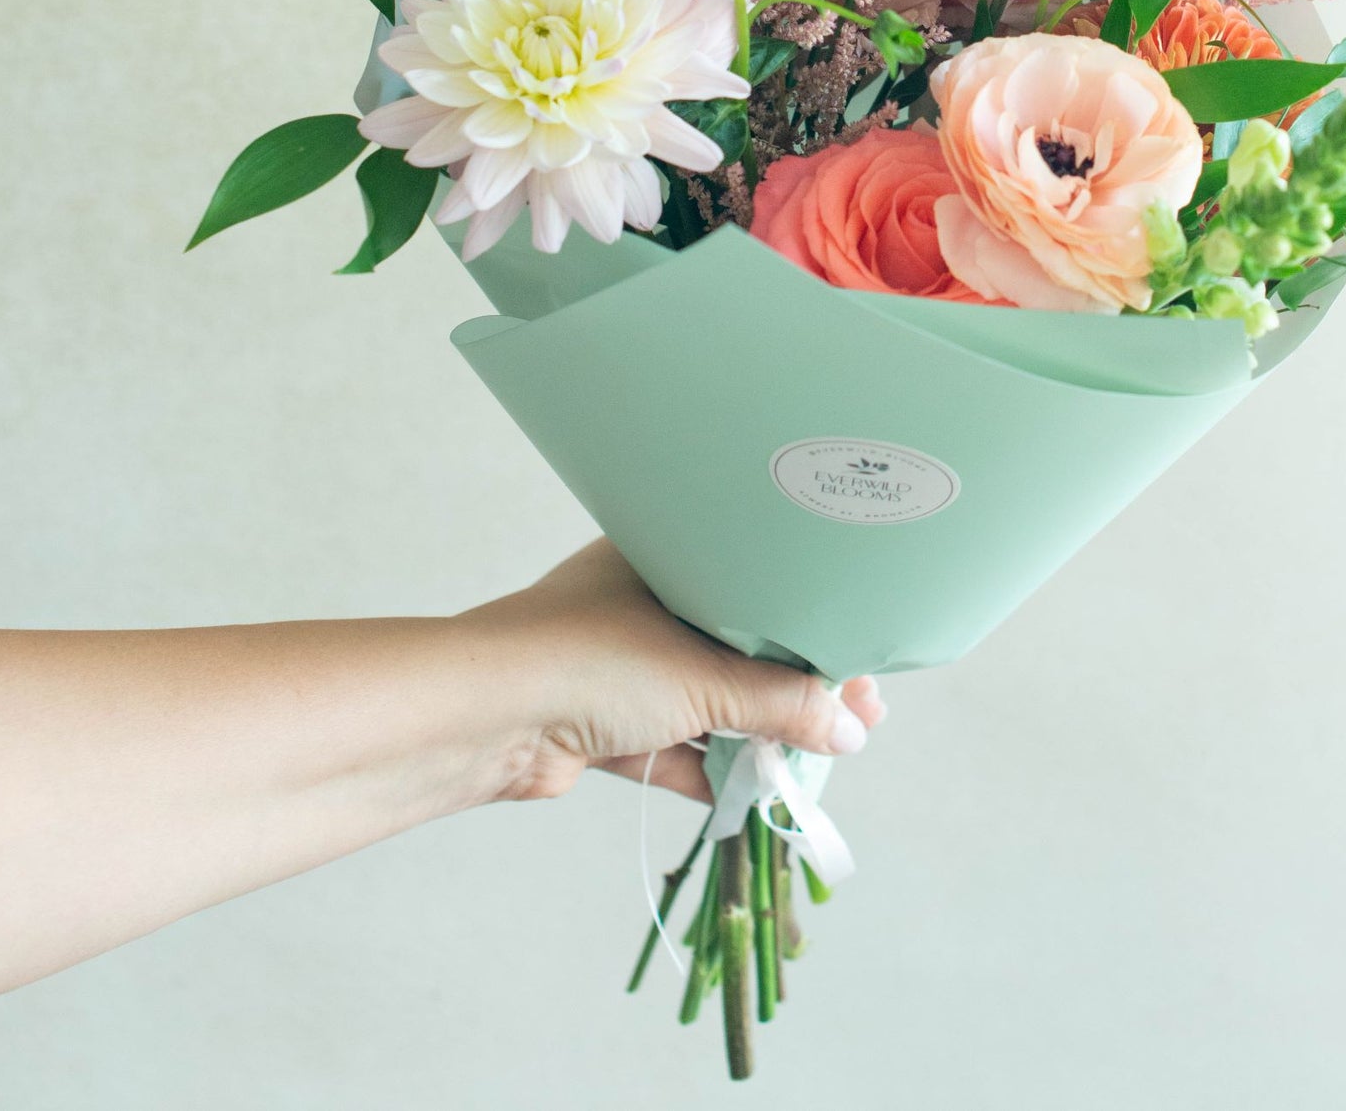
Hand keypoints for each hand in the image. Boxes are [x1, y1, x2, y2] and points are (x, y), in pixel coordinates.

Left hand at [461, 539, 885, 802]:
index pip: (761, 587)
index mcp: (668, 557)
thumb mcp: (704, 674)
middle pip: (740, 650)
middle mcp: (644, 605)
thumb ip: (782, 704)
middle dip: (796, 691)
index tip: (861, 665)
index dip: (814, 627)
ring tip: (819, 760)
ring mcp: (621, 668)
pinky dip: (714, 768)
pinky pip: (674, 745)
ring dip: (759, 734)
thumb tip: (850, 731)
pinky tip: (760, 789)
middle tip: (856, 722)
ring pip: (708, 702)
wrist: (484, 715)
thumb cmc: (592, 657)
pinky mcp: (602, 727)